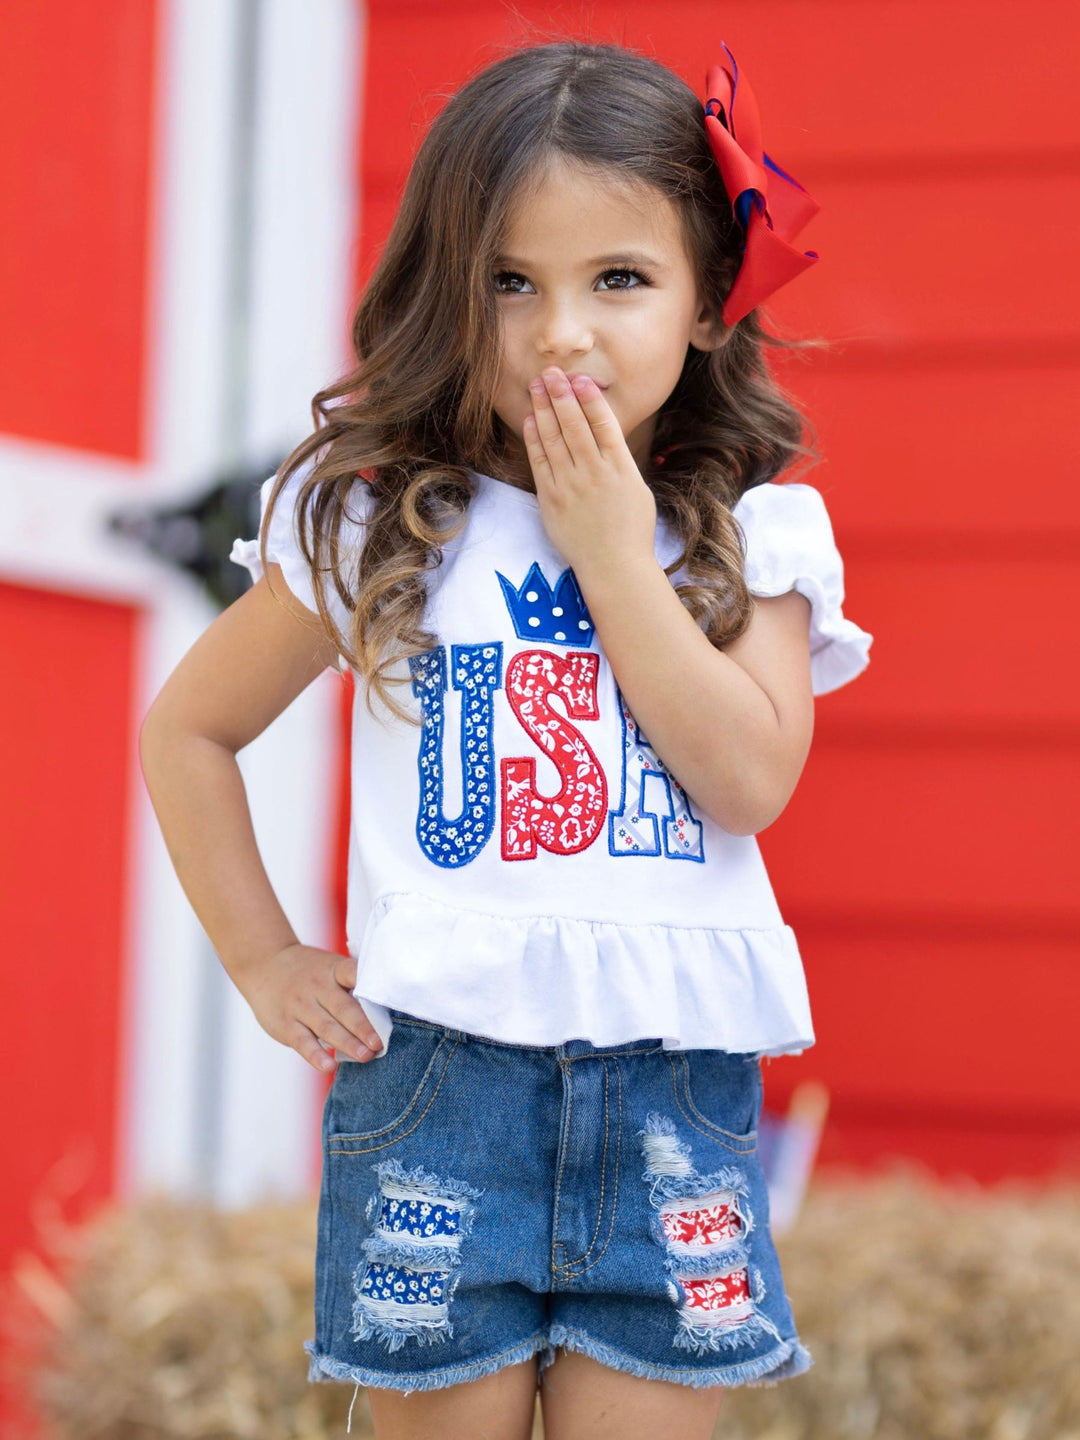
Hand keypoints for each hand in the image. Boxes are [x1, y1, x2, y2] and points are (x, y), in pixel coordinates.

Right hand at [235, 942, 383, 1071]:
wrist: (263, 965)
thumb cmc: (309, 971)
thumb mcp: (329, 967)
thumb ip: (351, 985)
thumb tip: (385, 1009)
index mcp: (333, 969)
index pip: (353, 974)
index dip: (369, 985)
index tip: (387, 1000)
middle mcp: (317, 987)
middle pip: (343, 1008)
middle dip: (363, 1027)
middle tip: (379, 1043)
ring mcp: (300, 1006)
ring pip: (326, 1027)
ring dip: (347, 1043)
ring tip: (365, 1056)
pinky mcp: (286, 1025)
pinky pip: (303, 1043)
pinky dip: (316, 1055)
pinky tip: (329, 1066)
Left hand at [522, 366, 656, 579]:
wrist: (614, 567)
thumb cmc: (631, 531)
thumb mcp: (637, 489)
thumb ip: (620, 461)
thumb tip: (607, 437)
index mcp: (621, 468)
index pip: (603, 422)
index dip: (589, 397)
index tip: (579, 378)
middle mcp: (594, 473)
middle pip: (574, 424)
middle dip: (560, 394)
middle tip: (550, 372)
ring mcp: (571, 486)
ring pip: (554, 438)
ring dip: (544, 409)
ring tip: (536, 386)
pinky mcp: (551, 500)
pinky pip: (540, 463)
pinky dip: (534, 439)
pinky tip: (530, 420)